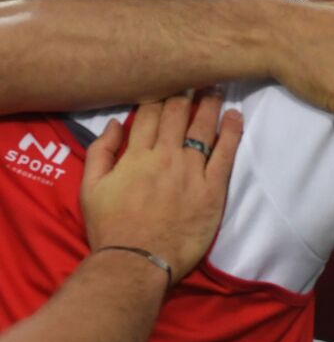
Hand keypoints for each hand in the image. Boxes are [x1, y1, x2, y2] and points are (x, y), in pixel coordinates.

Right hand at [82, 93, 242, 284]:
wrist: (135, 262)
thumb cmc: (110, 227)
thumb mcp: (90, 189)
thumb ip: (100, 152)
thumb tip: (115, 123)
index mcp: (137, 155)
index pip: (151, 115)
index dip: (161, 96)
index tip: (170, 83)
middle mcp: (166, 157)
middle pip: (180, 115)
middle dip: (187, 93)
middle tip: (197, 78)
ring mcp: (192, 171)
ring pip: (204, 128)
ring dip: (210, 104)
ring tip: (216, 87)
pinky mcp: (213, 188)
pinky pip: (226, 153)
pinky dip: (232, 131)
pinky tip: (235, 116)